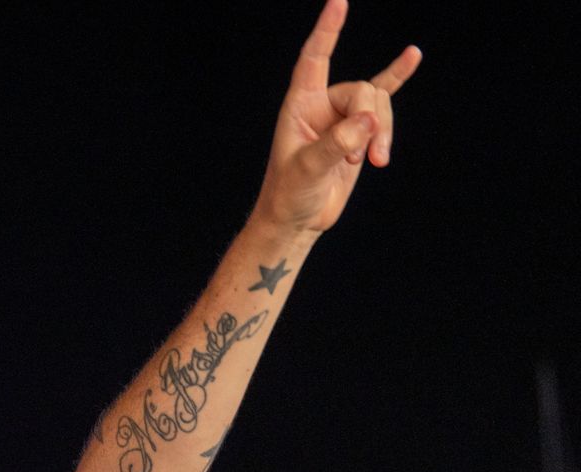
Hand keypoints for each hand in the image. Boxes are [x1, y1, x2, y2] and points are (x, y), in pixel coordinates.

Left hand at [251, 0, 421, 236]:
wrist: (298, 219)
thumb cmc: (290, 194)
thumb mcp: (307, 171)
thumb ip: (336, 144)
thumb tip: (368, 122)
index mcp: (300, 106)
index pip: (314, 59)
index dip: (327, 31)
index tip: (338, 2)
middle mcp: (321, 105)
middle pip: (362, 90)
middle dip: (372, 120)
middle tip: (367, 157)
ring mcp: (343, 116)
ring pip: (379, 103)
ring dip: (384, 132)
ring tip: (377, 161)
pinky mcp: (360, 132)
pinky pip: (384, 99)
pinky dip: (398, 79)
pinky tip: (413, 55)